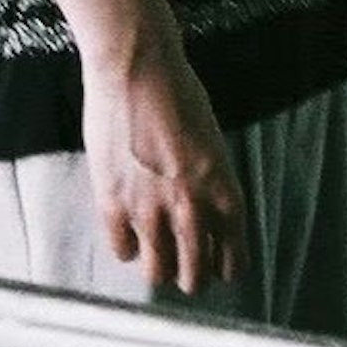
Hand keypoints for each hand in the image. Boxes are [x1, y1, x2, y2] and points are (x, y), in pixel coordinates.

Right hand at [82, 23, 246, 294]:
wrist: (136, 69)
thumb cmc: (178, 95)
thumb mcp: (211, 144)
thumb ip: (209, 186)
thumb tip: (203, 219)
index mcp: (223, 191)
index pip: (234, 258)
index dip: (226, 268)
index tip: (220, 268)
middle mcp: (190, 207)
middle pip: (194, 276)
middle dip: (192, 278)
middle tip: (185, 271)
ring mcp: (149, 209)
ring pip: (157, 273)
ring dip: (159, 268)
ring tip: (156, 256)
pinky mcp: (113, 202)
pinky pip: (123, 249)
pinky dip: (127, 246)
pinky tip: (129, 232)